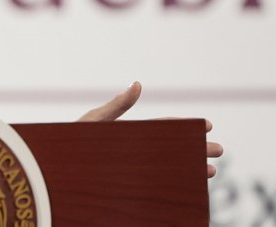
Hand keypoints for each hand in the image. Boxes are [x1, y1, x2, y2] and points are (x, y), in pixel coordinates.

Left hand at [77, 81, 224, 177]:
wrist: (56, 169)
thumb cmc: (71, 141)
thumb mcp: (95, 121)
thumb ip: (118, 106)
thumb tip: (139, 83)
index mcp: (129, 134)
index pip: (164, 128)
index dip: (185, 126)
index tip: (207, 124)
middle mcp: (134, 152)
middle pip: (172, 149)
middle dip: (196, 149)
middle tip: (219, 151)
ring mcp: (133, 170)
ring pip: (169, 169)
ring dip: (190, 169)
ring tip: (210, 172)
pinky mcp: (129, 187)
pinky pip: (156, 188)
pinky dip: (174, 190)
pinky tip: (189, 191)